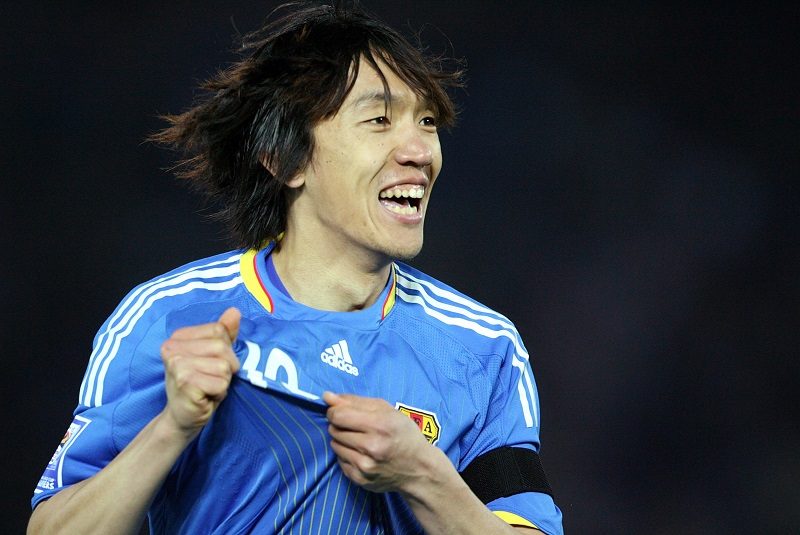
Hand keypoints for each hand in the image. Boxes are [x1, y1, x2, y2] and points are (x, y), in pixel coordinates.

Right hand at [160, 307, 240, 437]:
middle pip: (222, 347)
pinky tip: (204, 397)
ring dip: (222, 382)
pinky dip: (219, 393)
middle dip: (226, 368)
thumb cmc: (200, 385)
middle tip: (210, 380)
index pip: (219, 330)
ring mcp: (176, 364)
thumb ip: (224, 334)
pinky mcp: (184, 382)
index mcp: (178, 336)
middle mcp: (172, 347)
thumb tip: (235, 311)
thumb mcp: (213, 356)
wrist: (182, 418)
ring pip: (223, 366)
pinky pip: (221, 383)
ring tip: (207, 388)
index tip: (210, 364)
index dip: (225, 350)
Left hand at [324, 392, 436, 493]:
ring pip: (335, 445)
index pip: (339, 415)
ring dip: (342, 439)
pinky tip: (362, 454)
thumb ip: (355, 401)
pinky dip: (347, 454)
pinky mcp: (360, 479)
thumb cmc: (404, 434)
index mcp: (380, 425)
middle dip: (340, 424)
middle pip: (335, 429)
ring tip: (360, 440)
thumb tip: (327, 396)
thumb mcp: (387, 410)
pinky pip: (340, 460)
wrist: (418, 468)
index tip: (339, 411)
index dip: (334, 411)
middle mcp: (371, 447)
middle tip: (355, 426)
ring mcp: (365, 466)